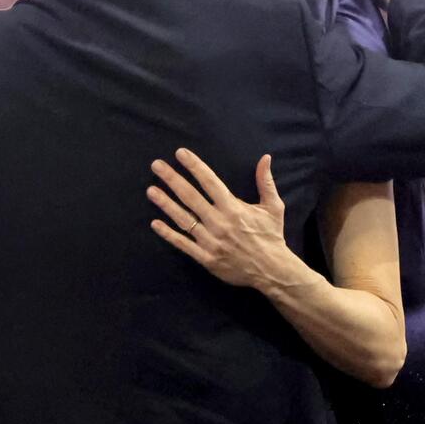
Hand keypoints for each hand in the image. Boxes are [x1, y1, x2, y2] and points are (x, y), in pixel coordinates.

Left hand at [147, 148, 294, 290]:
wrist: (272, 270)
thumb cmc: (271, 236)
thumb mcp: (273, 207)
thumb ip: (266, 182)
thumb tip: (266, 157)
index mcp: (234, 208)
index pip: (210, 182)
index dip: (194, 166)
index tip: (180, 153)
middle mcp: (219, 222)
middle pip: (191, 197)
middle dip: (172, 179)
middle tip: (156, 165)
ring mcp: (211, 241)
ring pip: (183, 219)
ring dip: (165, 204)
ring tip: (150, 190)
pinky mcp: (206, 258)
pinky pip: (183, 244)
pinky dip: (168, 234)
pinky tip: (155, 223)